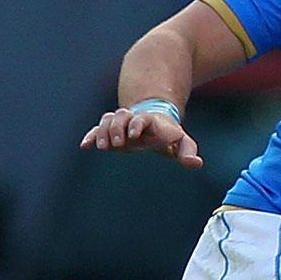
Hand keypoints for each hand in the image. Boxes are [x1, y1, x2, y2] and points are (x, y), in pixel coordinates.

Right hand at [80, 107, 201, 167]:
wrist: (154, 123)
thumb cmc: (168, 135)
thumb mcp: (181, 143)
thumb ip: (188, 151)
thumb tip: (196, 163)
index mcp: (150, 121)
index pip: (142, 119)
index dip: (137, 124)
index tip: (134, 135)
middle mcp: (133, 119)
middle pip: (122, 115)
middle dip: (118, 128)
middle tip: (118, 143)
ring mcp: (121, 123)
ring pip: (108, 119)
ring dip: (104, 131)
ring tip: (104, 147)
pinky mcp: (110, 131)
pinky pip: (97, 129)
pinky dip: (91, 136)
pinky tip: (84, 146)